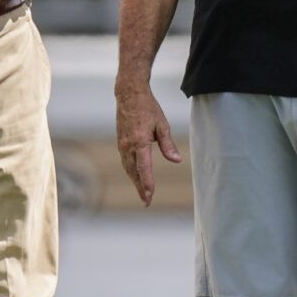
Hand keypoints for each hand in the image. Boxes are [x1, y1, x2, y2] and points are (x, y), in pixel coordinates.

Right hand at [115, 83, 181, 205]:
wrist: (129, 94)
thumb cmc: (148, 108)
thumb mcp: (162, 125)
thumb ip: (168, 144)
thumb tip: (176, 160)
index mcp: (140, 142)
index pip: (144, 168)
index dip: (147, 183)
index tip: (150, 195)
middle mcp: (128, 146)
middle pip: (134, 172)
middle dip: (140, 188)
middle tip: (147, 202)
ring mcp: (122, 144)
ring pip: (128, 168)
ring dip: (135, 181)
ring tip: (143, 193)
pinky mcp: (120, 142)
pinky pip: (126, 161)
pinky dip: (131, 171)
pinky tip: (136, 176)